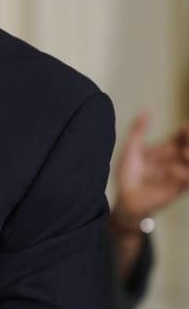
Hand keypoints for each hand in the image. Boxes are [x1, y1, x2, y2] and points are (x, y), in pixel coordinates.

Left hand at [112, 112, 188, 230]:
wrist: (126, 198)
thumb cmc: (128, 173)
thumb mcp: (132, 149)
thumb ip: (139, 130)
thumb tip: (146, 110)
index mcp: (167, 150)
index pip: (182, 137)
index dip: (186, 131)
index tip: (185, 125)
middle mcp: (176, 160)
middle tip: (187, 134)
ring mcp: (179, 173)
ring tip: (185, 152)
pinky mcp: (178, 188)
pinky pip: (186, 179)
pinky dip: (184, 175)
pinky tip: (174, 170)